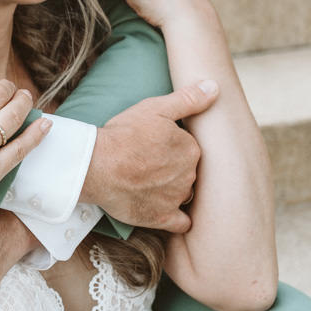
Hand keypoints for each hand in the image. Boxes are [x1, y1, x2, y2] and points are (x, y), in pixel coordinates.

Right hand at [81, 82, 218, 230]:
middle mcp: (189, 175)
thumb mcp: (155, 108)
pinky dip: (176, 217)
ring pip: (184, 193)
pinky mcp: (162, 217)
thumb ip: (188, 99)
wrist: (96, 166)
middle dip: (174, 167)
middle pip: (188, 171)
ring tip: (151, 183)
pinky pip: (180, 222)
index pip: (190, 148)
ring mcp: (176, 198)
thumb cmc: (123, 134)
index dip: (173, 146)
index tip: (157, 145)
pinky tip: (164, 209)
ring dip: (173, 190)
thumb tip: (215, 87)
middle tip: (151, 162)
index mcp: (191, 149)